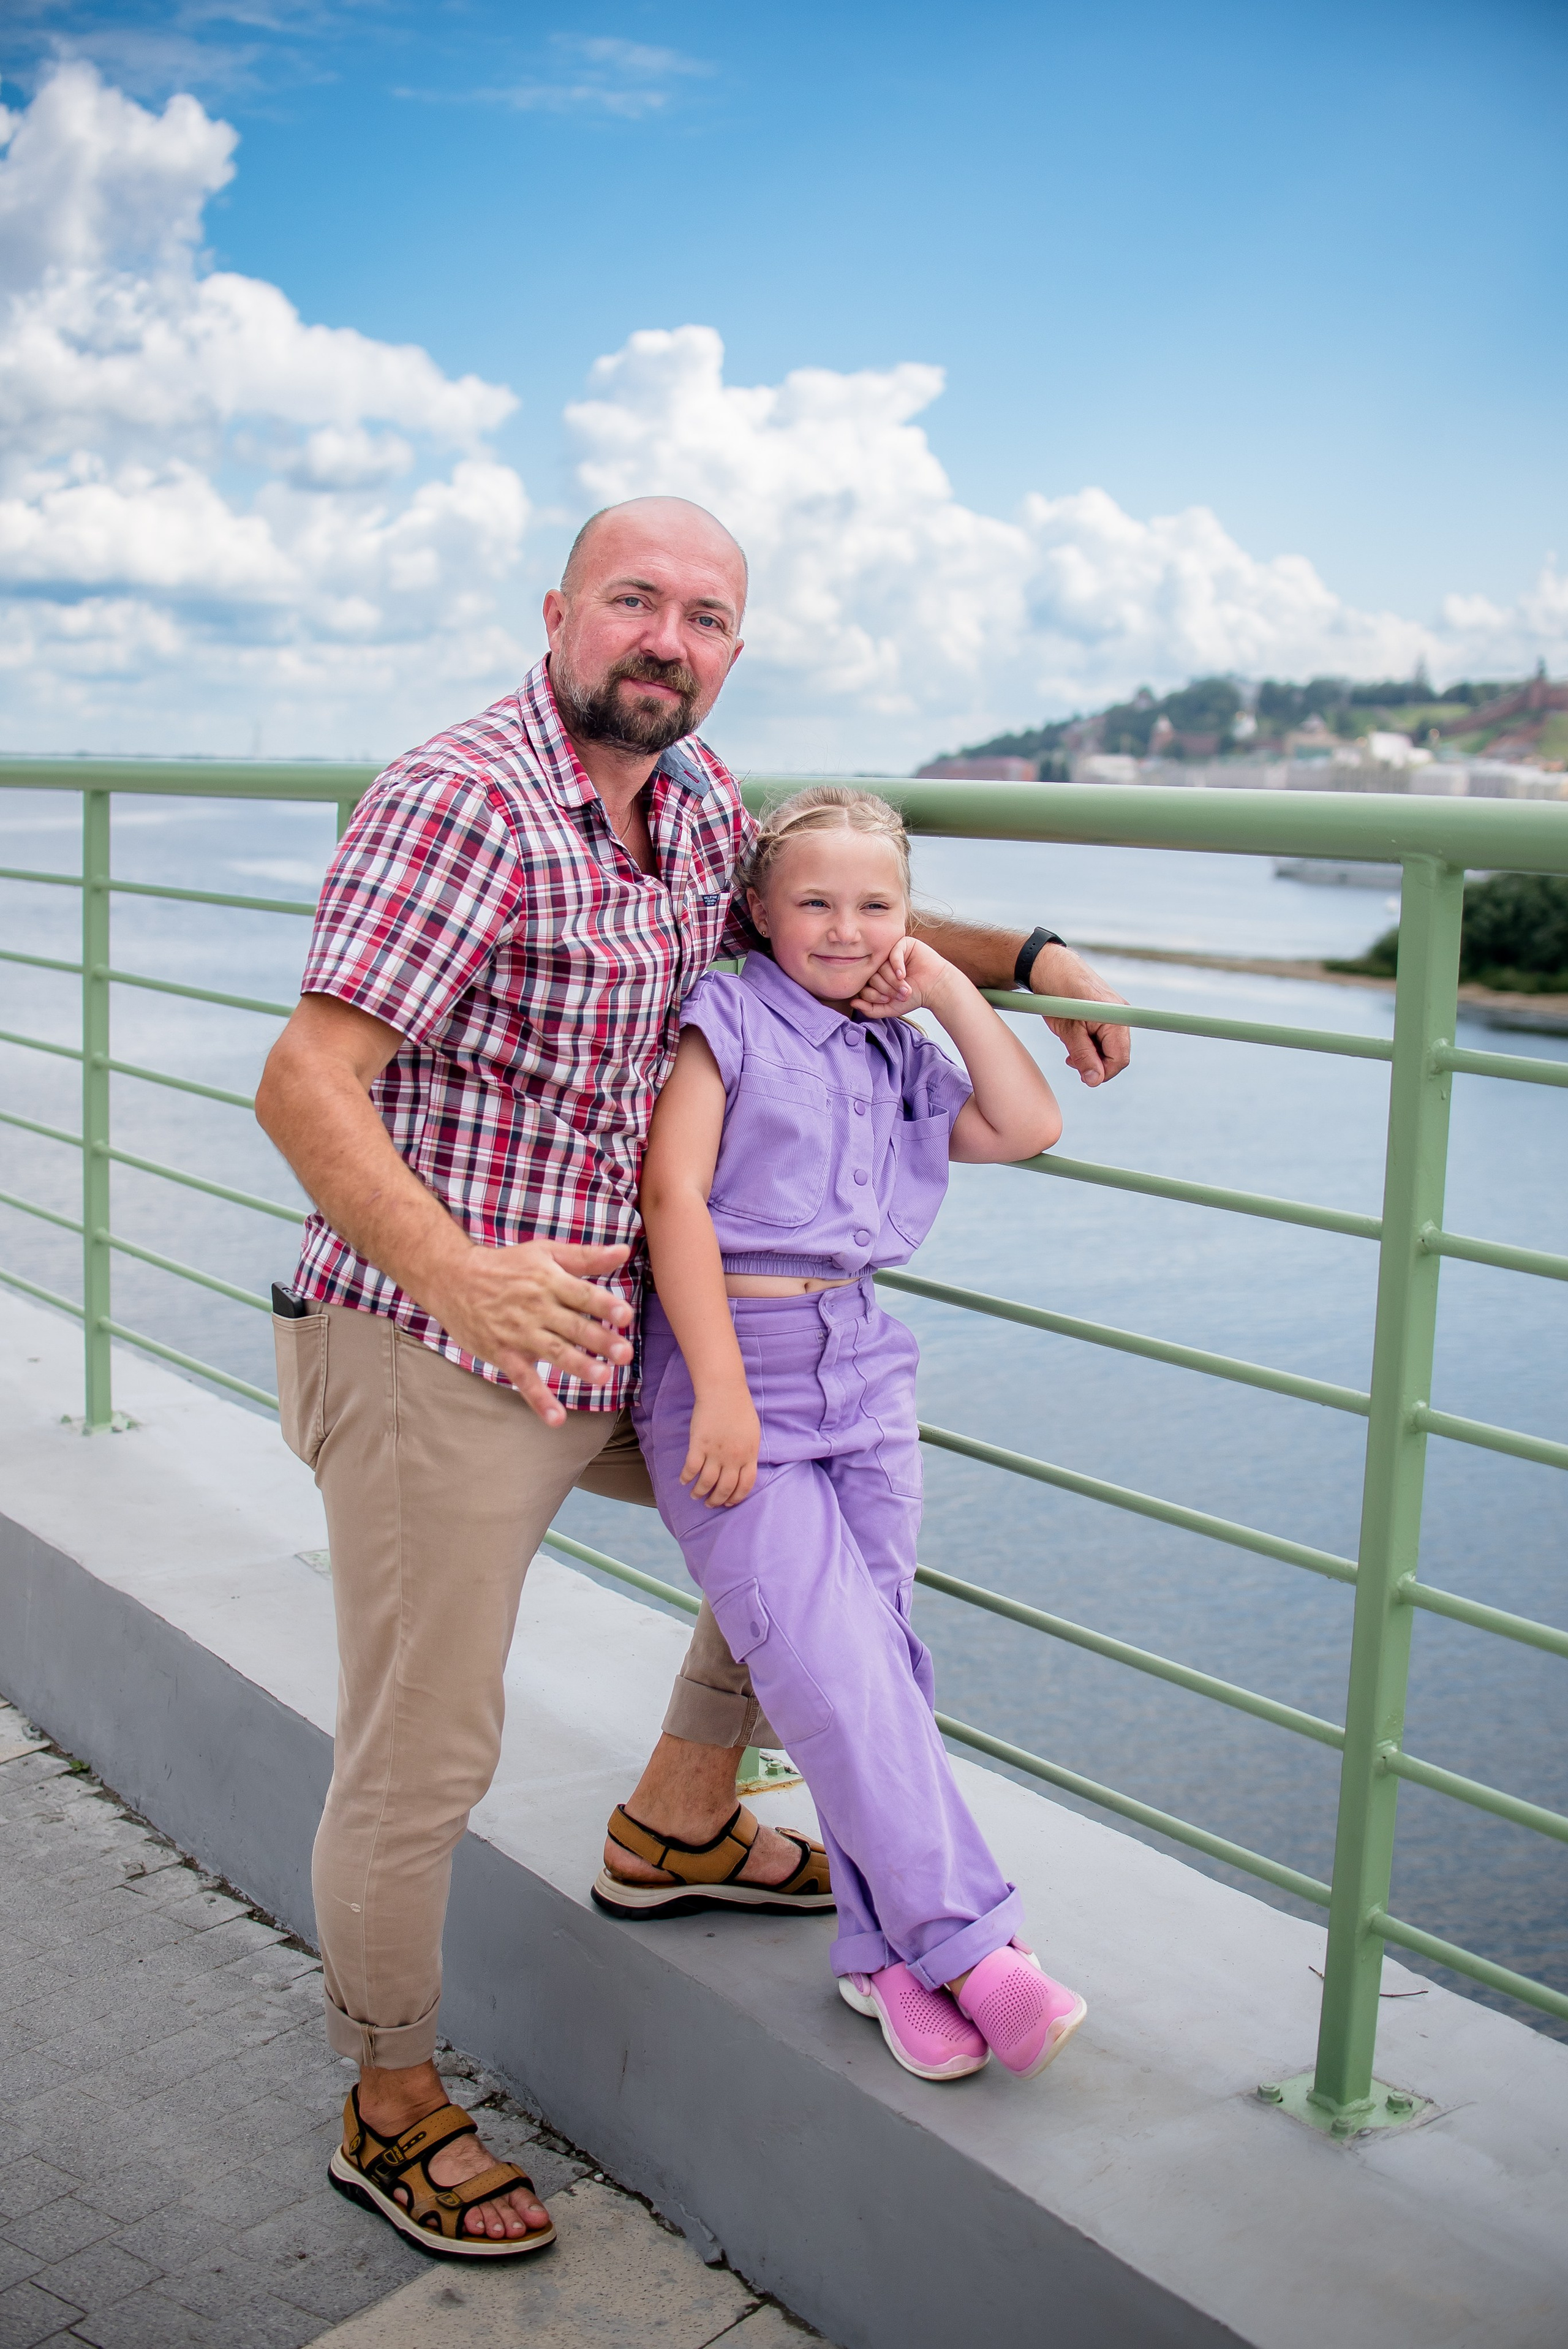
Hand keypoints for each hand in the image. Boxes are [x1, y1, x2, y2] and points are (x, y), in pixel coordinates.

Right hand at [432, 1238, 634, 1427]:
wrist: (452, 1278)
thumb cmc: (505, 1266)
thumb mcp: (544, 1252)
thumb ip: (585, 1256)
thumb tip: (624, 1250)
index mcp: (550, 1281)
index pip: (582, 1294)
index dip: (604, 1305)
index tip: (625, 1316)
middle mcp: (537, 1307)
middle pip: (573, 1326)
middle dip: (600, 1340)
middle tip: (625, 1353)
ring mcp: (519, 1332)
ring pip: (553, 1351)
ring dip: (578, 1366)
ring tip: (602, 1378)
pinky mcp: (503, 1353)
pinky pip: (523, 1379)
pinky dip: (539, 1399)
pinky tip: (556, 1418)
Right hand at [680, 1384, 760, 1507]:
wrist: (724, 1391)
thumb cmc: (740, 1408)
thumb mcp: (752, 1433)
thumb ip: (748, 1453)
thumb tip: (744, 1468)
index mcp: (749, 1455)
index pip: (745, 1485)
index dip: (736, 1497)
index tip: (729, 1503)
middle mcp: (733, 1458)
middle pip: (725, 1488)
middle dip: (717, 1500)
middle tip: (710, 1504)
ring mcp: (715, 1452)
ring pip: (707, 1483)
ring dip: (700, 1493)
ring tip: (695, 1496)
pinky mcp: (699, 1445)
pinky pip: (691, 1469)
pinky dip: (686, 1478)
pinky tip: (683, 1481)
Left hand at [851, 935, 957, 1020]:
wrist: (936, 988)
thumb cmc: (915, 996)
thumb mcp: (890, 1008)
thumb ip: (870, 1009)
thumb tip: (853, 1003)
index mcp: (875, 977)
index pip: (864, 985)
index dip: (874, 995)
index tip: (888, 1001)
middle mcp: (880, 965)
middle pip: (872, 976)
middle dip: (886, 988)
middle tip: (900, 994)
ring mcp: (890, 954)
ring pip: (881, 966)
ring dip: (893, 980)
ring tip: (905, 987)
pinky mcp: (902, 944)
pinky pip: (892, 953)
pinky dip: (897, 966)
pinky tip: (903, 975)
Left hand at [1027, 942, 1130, 1087]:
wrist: (1051, 967)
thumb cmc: (1058, 994)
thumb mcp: (1068, 1030)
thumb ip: (1083, 1056)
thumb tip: (1094, 1080)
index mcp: (1115, 1018)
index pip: (1119, 1059)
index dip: (1102, 1072)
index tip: (1082, 1076)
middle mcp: (1120, 1015)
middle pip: (1116, 1054)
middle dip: (1096, 1064)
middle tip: (1072, 1060)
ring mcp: (1115, 1013)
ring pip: (1109, 1047)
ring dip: (1091, 1054)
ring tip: (1070, 1049)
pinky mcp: (1107, 1013)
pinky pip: (1105, 1037)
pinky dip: (1091, 1044)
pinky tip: (1075, 1040)